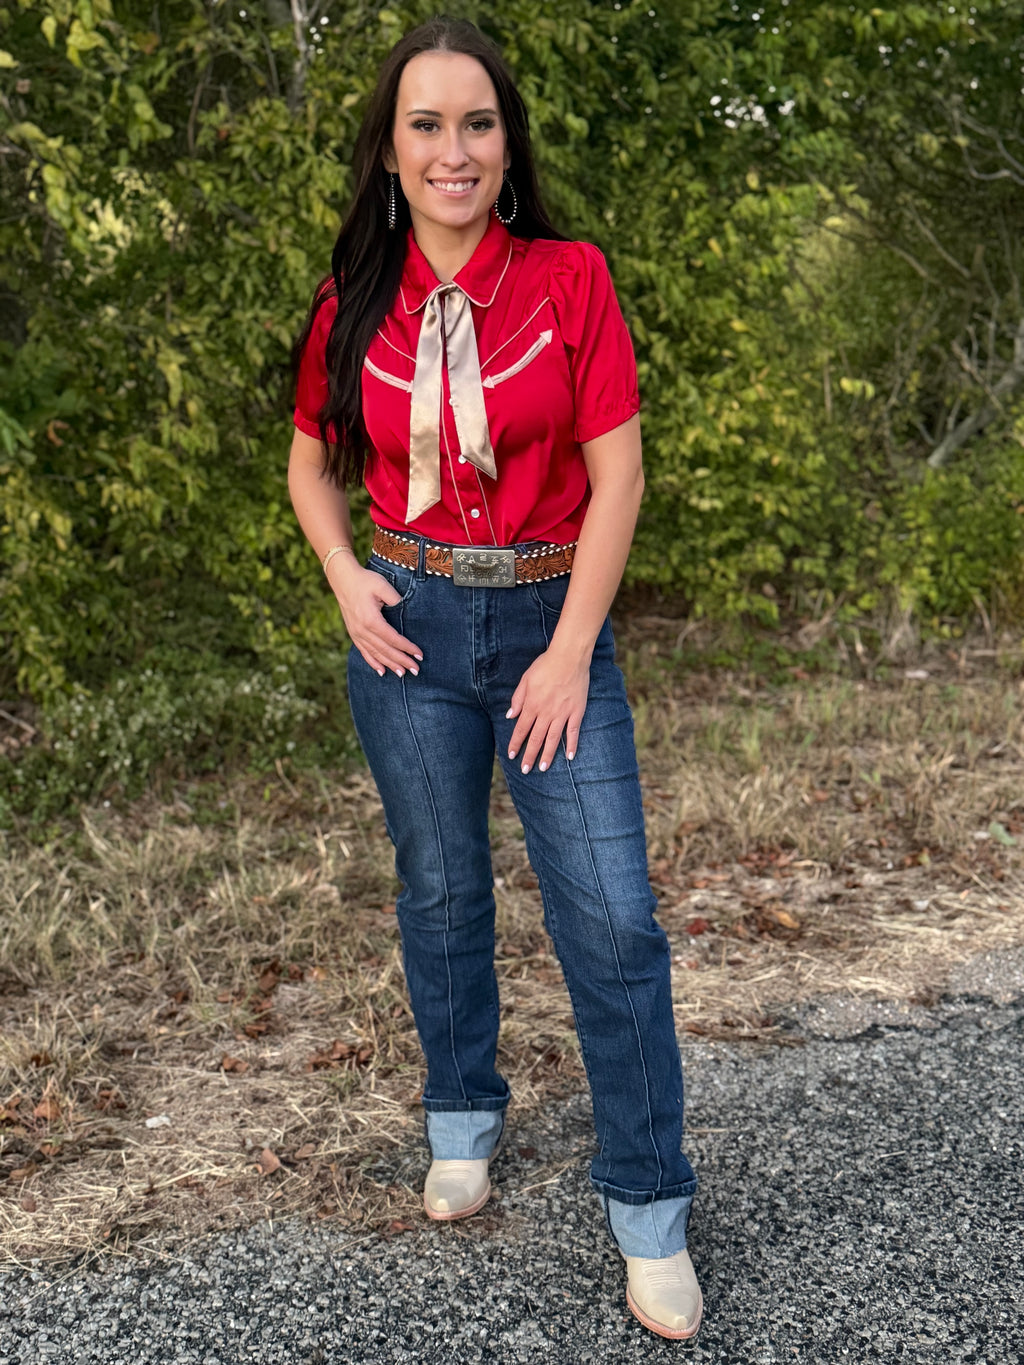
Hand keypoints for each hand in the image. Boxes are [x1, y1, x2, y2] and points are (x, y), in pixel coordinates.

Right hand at [327, 554, 421, 676]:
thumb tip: (407, 613)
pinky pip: (364, 652)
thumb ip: (396, 599)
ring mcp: (356, 633)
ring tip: (402, 674)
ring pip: (375, 654)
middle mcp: (362, 630)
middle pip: (385, 650)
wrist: (343, 579)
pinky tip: (381, 671)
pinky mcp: (353, 633)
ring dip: (390, 665)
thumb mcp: (382, 586)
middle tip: (416, 670)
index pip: (393, 639)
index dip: (407, 648)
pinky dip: (373, 662)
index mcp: (371, 620)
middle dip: (402, 661)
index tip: (419, 655)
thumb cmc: (365, 580)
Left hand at [506, 646, 589, 773]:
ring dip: (547, 755)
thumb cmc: (545, 665)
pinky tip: (570, 757)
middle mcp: (546, 713)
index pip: (521, 729)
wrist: (569, 658)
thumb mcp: (526, 679)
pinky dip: (572, 745)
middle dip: (529, 755)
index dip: (515, 743)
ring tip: (543, 768)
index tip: (511, 755)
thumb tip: (510, 716)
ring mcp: (562, 714)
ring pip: (553, 739)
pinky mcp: (576, 712)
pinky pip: (573, 732)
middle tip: (525, 770)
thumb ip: (518, 699)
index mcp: (532, 705)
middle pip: (536, 738)